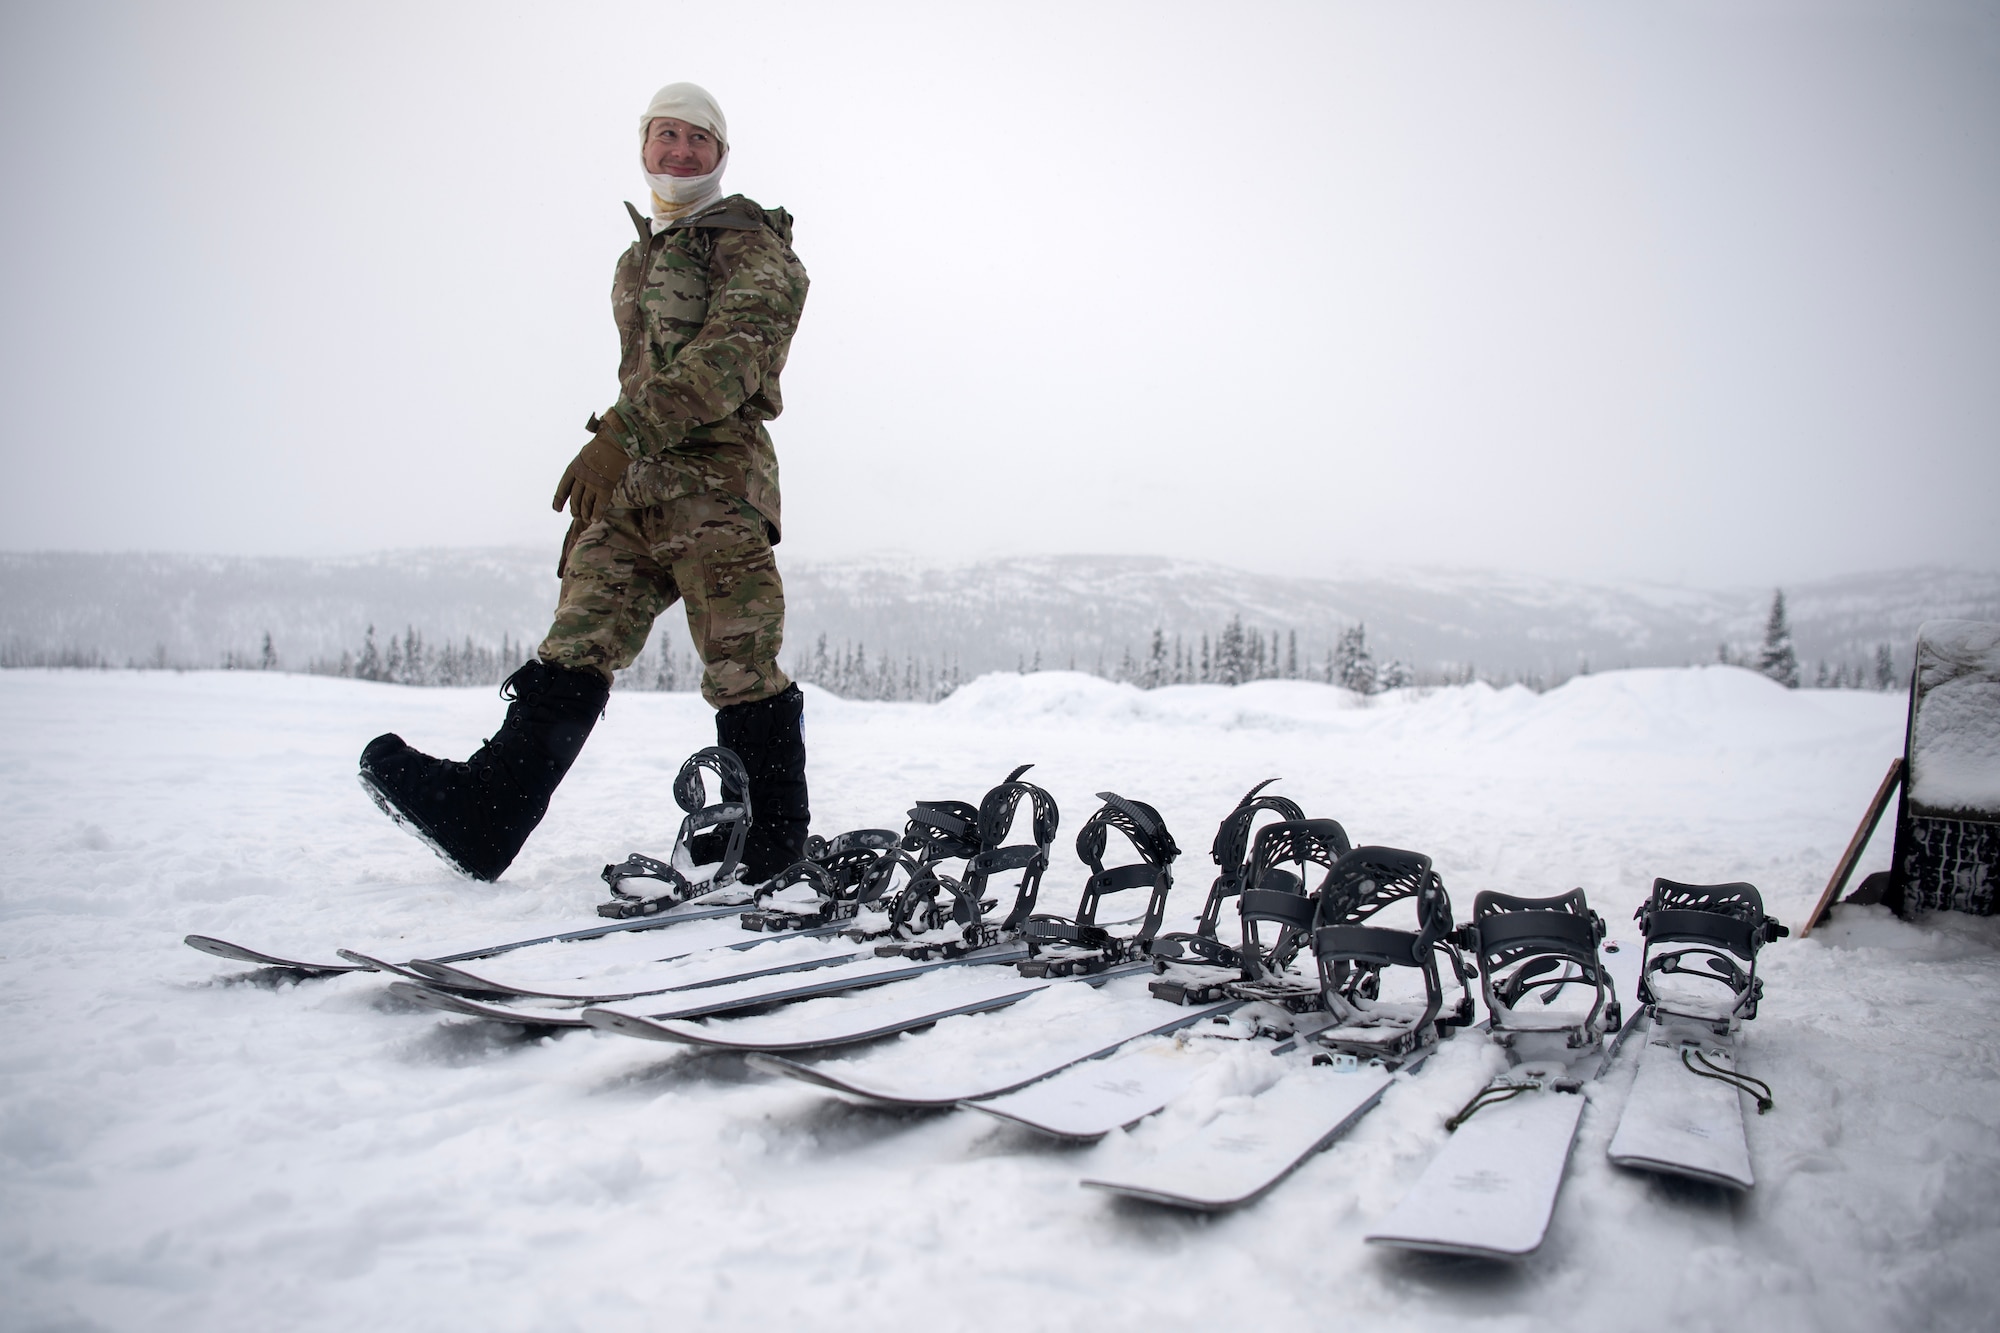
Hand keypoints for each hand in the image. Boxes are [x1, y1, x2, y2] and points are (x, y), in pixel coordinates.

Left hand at [551, 410, 632, 525]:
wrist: (614, 442)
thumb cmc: (604, 443)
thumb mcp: (587, 452)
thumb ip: (585, 464)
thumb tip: (586, 470)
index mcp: (574, 467)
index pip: (563, 487)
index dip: (559, 499)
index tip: (556, 509)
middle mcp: (581, 477)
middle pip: (574, 498)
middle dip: (574, 509)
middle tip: (576, 515)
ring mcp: (592, 484)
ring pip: (585, 504)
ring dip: (585, 513)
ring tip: (586, 519)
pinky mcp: (605, 488)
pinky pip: (599, 505)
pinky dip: (596, 514)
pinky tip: (595, 519)